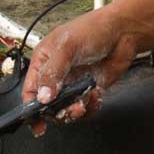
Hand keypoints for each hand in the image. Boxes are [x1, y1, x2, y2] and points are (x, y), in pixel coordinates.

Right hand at [19, 7, 140, 132]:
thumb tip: (42, 97)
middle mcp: (56, 75)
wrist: (123, 31)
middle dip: (59, 111)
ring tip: (86, 99)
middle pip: (48, 105)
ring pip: (67, 109)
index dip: (32, 108)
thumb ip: (53, 73)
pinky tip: (96, 94)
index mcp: (43, 62)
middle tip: (72, 109)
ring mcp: (73, 83)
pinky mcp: (89, 89)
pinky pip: (85, 108)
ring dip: (76, 110)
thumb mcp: (67, 47)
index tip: (38, 124)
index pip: (30, 90)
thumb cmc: (93, 29)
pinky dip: (91, 106)